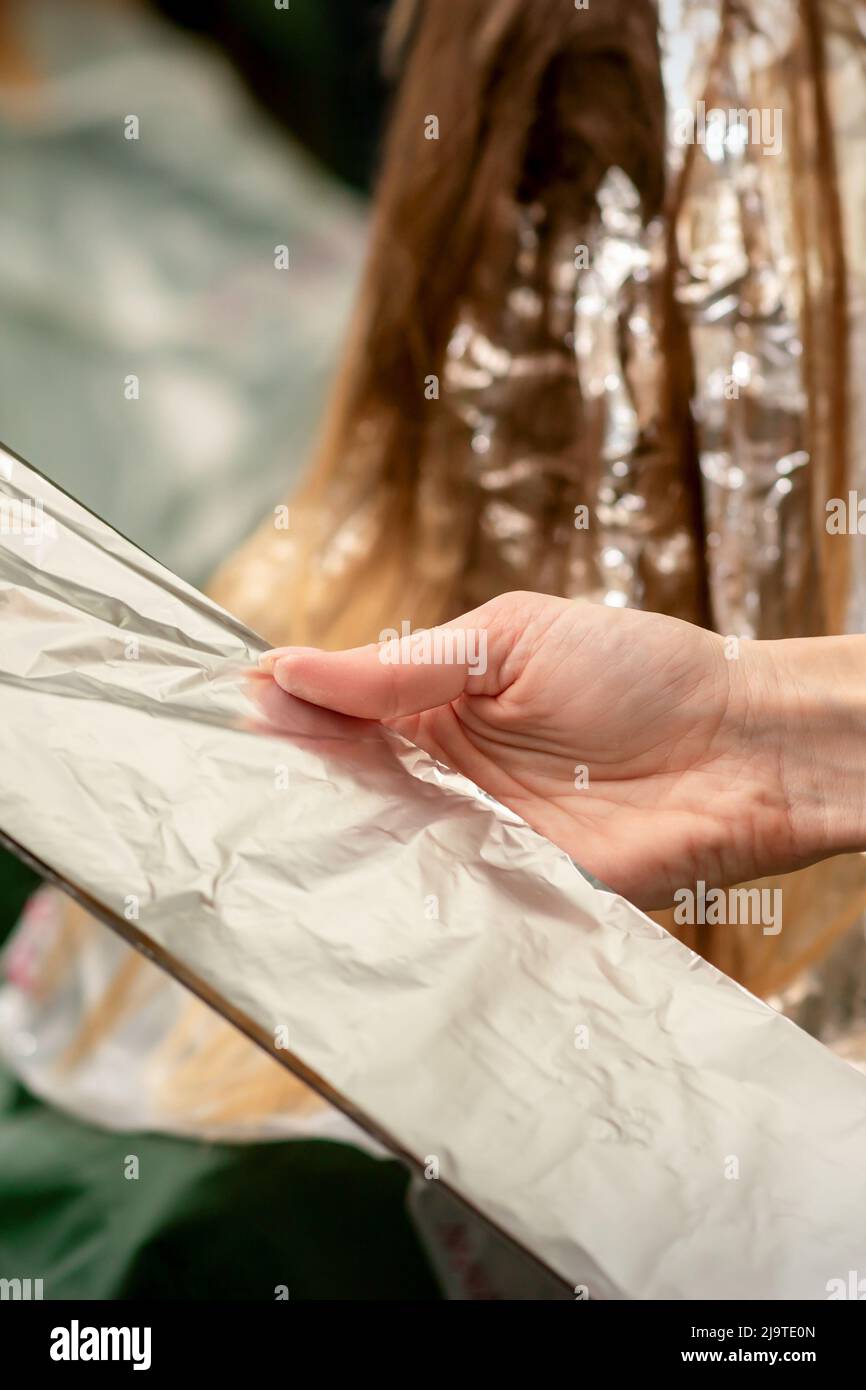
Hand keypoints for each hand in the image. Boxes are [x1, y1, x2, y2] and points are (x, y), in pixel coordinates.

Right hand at [261, 591, 865, 908]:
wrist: (738, 745)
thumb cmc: (634, 670)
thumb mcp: (506, 642)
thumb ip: (399, 667)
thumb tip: (285, 669)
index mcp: (436, 700)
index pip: (338, 712)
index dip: (285, 716)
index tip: (225, 720)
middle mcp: (443, 774)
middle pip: (345, 788)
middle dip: (290, 787)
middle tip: (228, 788)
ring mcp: (472, 836)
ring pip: (378, 848)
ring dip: (330, 845)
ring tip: (265, 842)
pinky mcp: (507, 893)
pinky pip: (435, 901)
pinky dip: (393, 900)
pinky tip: (343, 896)